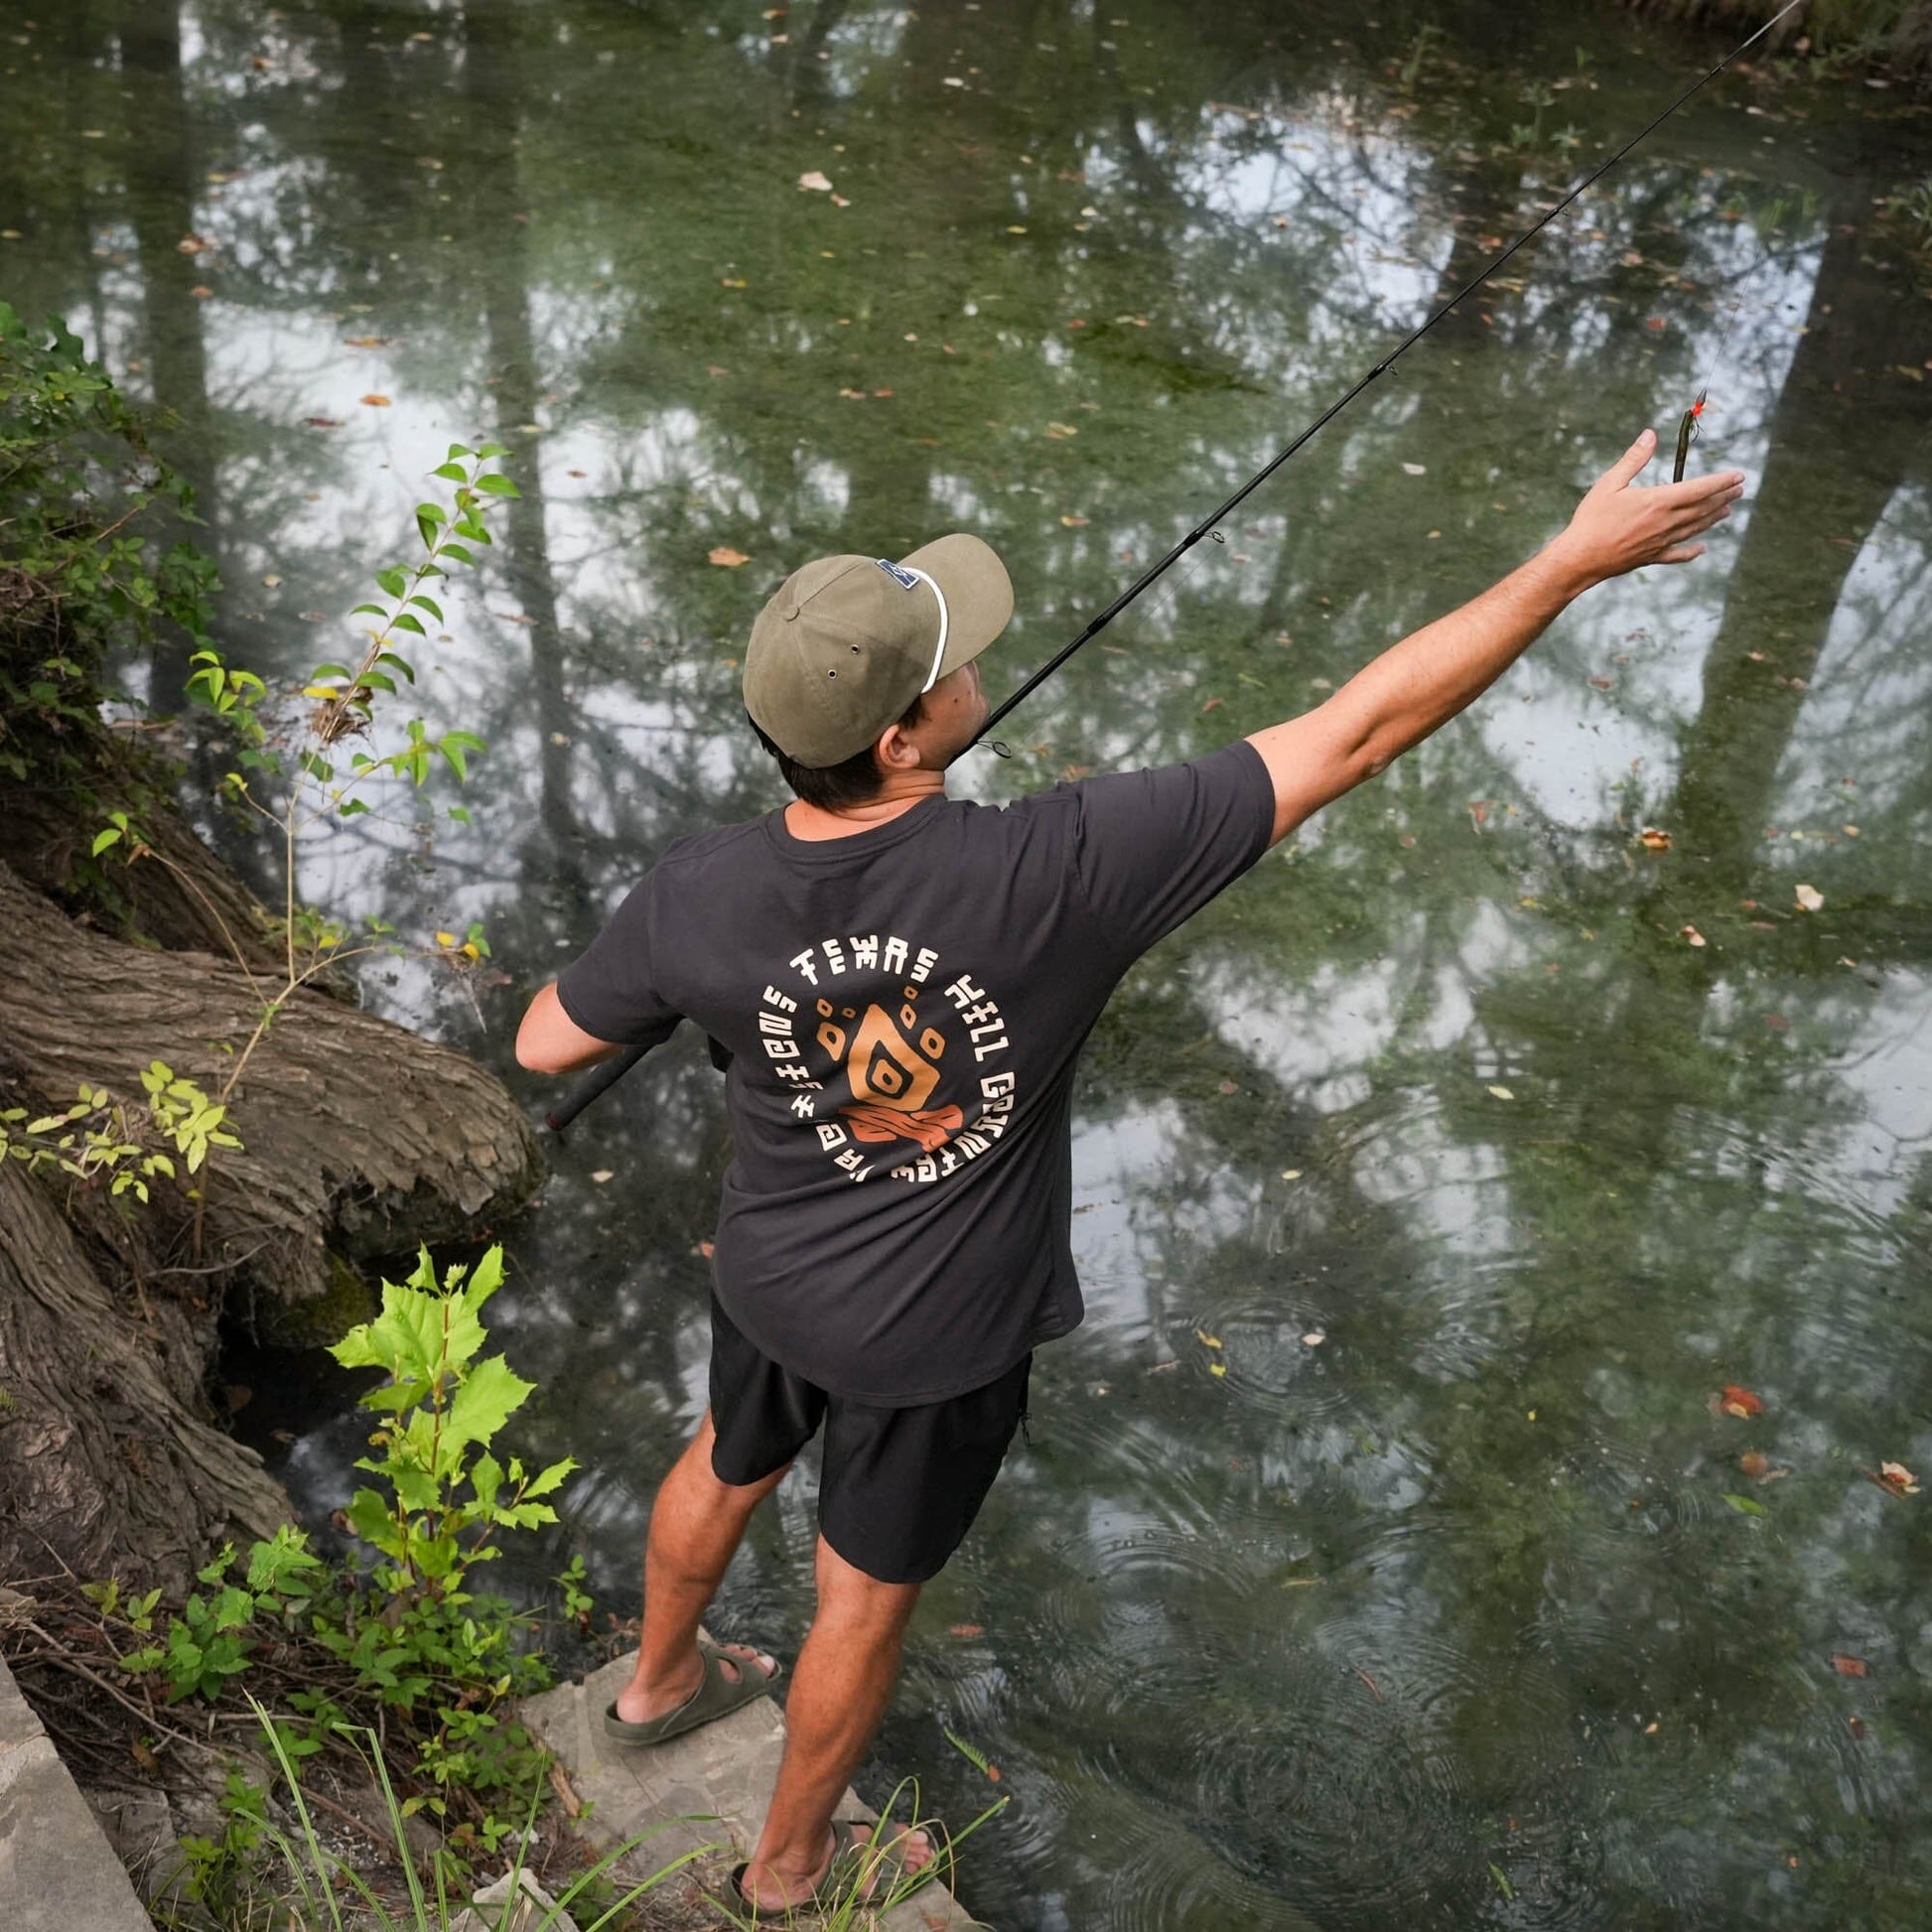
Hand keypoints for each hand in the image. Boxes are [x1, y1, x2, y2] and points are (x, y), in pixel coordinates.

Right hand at [1549, 428, 1744, 587]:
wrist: (1579, 558)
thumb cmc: (1592, 519)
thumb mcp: (1610, 482)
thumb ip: (1634, 459)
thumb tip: (1650, 435)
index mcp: (1659, 501)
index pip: (1700, 488)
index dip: (1721, 481)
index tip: (1738, 475)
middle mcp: (1666, 522)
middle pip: (1703, 508)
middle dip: (1723, 497)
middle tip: (1739, 490)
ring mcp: (1660, 542)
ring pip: (1695, 528)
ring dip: (1713, 518)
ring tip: (1727, 510)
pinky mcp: (1651, 557)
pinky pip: (1677, 554)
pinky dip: (1691, 552)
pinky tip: (1701, 549)